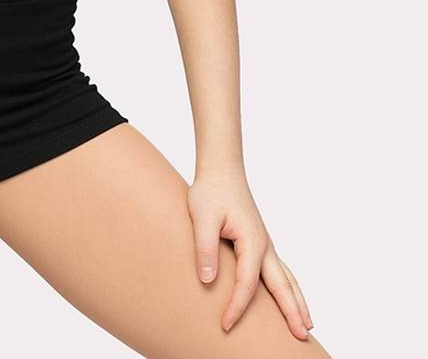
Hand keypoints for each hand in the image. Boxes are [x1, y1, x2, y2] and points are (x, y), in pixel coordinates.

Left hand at [187, 166, 312, 338]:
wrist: (221, 171)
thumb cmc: (211, 192)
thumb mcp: (202, 217)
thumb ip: (205, 248)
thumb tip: (208, 281)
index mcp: (252, 241)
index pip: (247, 284)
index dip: (237, 306)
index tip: (226, 325)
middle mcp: (264, 245)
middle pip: (282, 285)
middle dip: (292, 312)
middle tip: (302, 337)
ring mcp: (265, 244)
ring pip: (286, 278)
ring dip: (297, 301)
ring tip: (308, 325)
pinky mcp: (260, 242)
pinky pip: (279, 270)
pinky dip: (289, 287)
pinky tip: (289, 296)